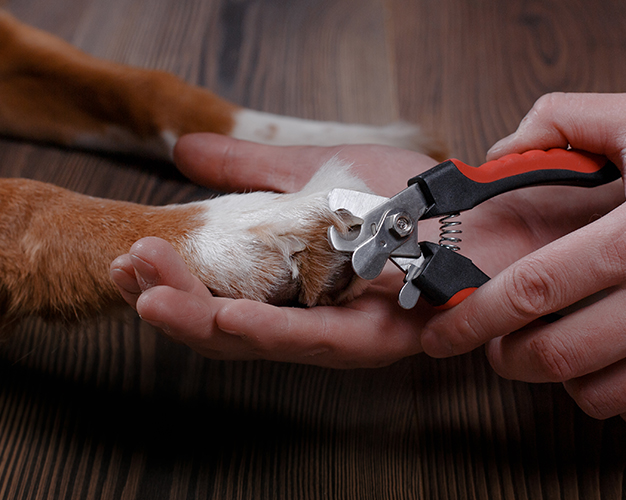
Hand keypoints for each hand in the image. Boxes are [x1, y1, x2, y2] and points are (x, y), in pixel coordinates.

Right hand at [110, 133, 623, 367]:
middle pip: (231, 329)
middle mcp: (317, 323)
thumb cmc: (417, 199)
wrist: (499, 202)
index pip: (220, 297)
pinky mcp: (390, 338)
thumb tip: (187, 150)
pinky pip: (322, 339)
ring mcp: (351, 337)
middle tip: (126, 275)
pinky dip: (268, 330)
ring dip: (201, 320)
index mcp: (294, 289)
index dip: (173, 284)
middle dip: (173, 304)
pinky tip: (222, 320)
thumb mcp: (317, 174)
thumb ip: (253, 170)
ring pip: (264, 342)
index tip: (129, 258)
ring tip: (149, 298)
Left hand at [421, 92, 625, 424]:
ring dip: (560, 376)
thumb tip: (499, 154)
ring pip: (592, 396)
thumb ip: (565, 121)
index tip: (444, 332)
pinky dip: (611, 393)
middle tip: (499, 341)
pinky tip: (613, 356)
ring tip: (561, 343)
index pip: (532, 293)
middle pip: (552, 358)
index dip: (474, 320)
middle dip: (507, 356)